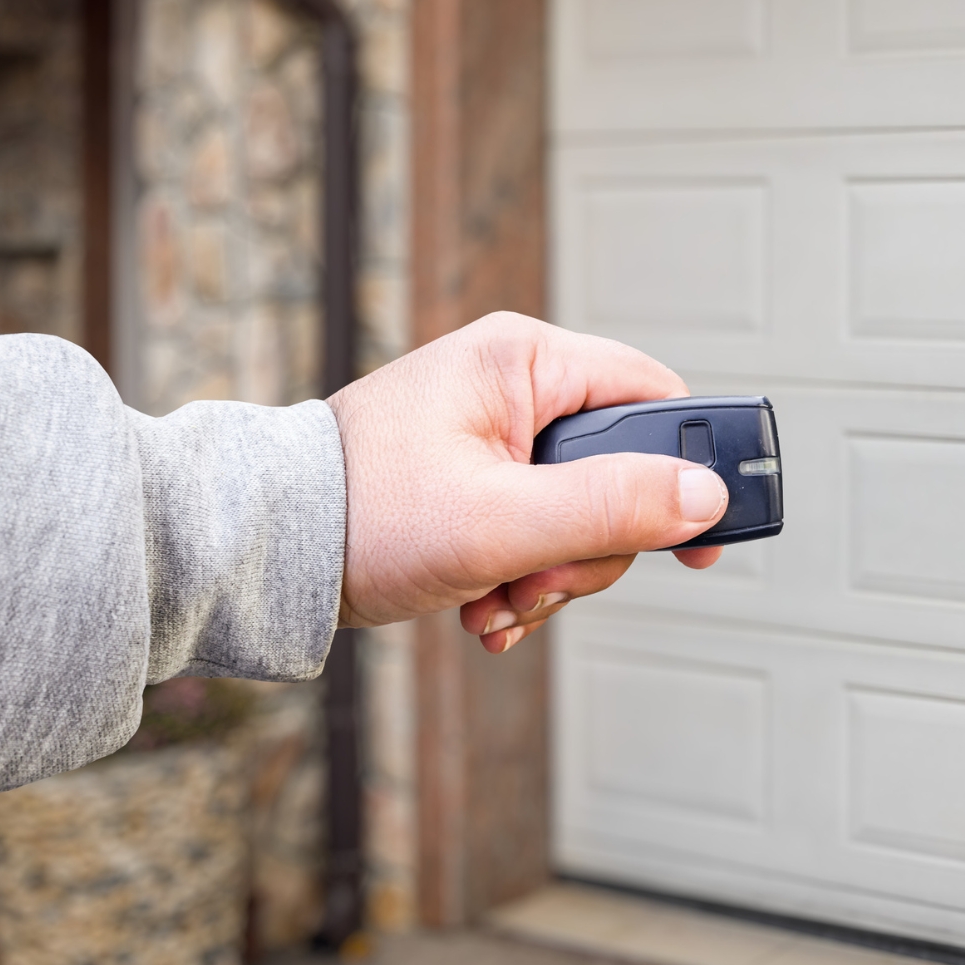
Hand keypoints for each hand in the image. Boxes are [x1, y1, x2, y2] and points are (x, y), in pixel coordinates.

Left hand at [325, 312, 724, 652]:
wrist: (260, 553)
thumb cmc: (357, 515)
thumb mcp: (501, 521)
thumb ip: (610, 506)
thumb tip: (704, 496)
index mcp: (524, 360)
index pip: (655, 398)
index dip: (690, 469)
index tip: (702, 537)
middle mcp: (515, 386)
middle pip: (622, 473)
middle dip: (590, 548)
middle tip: (541, 581)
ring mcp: (495, 435)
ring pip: (583, 515)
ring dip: (553, 576)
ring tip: (498, 599)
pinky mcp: (478, 479)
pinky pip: (541, 532)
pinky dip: (523, 579)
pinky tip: (485, 604)